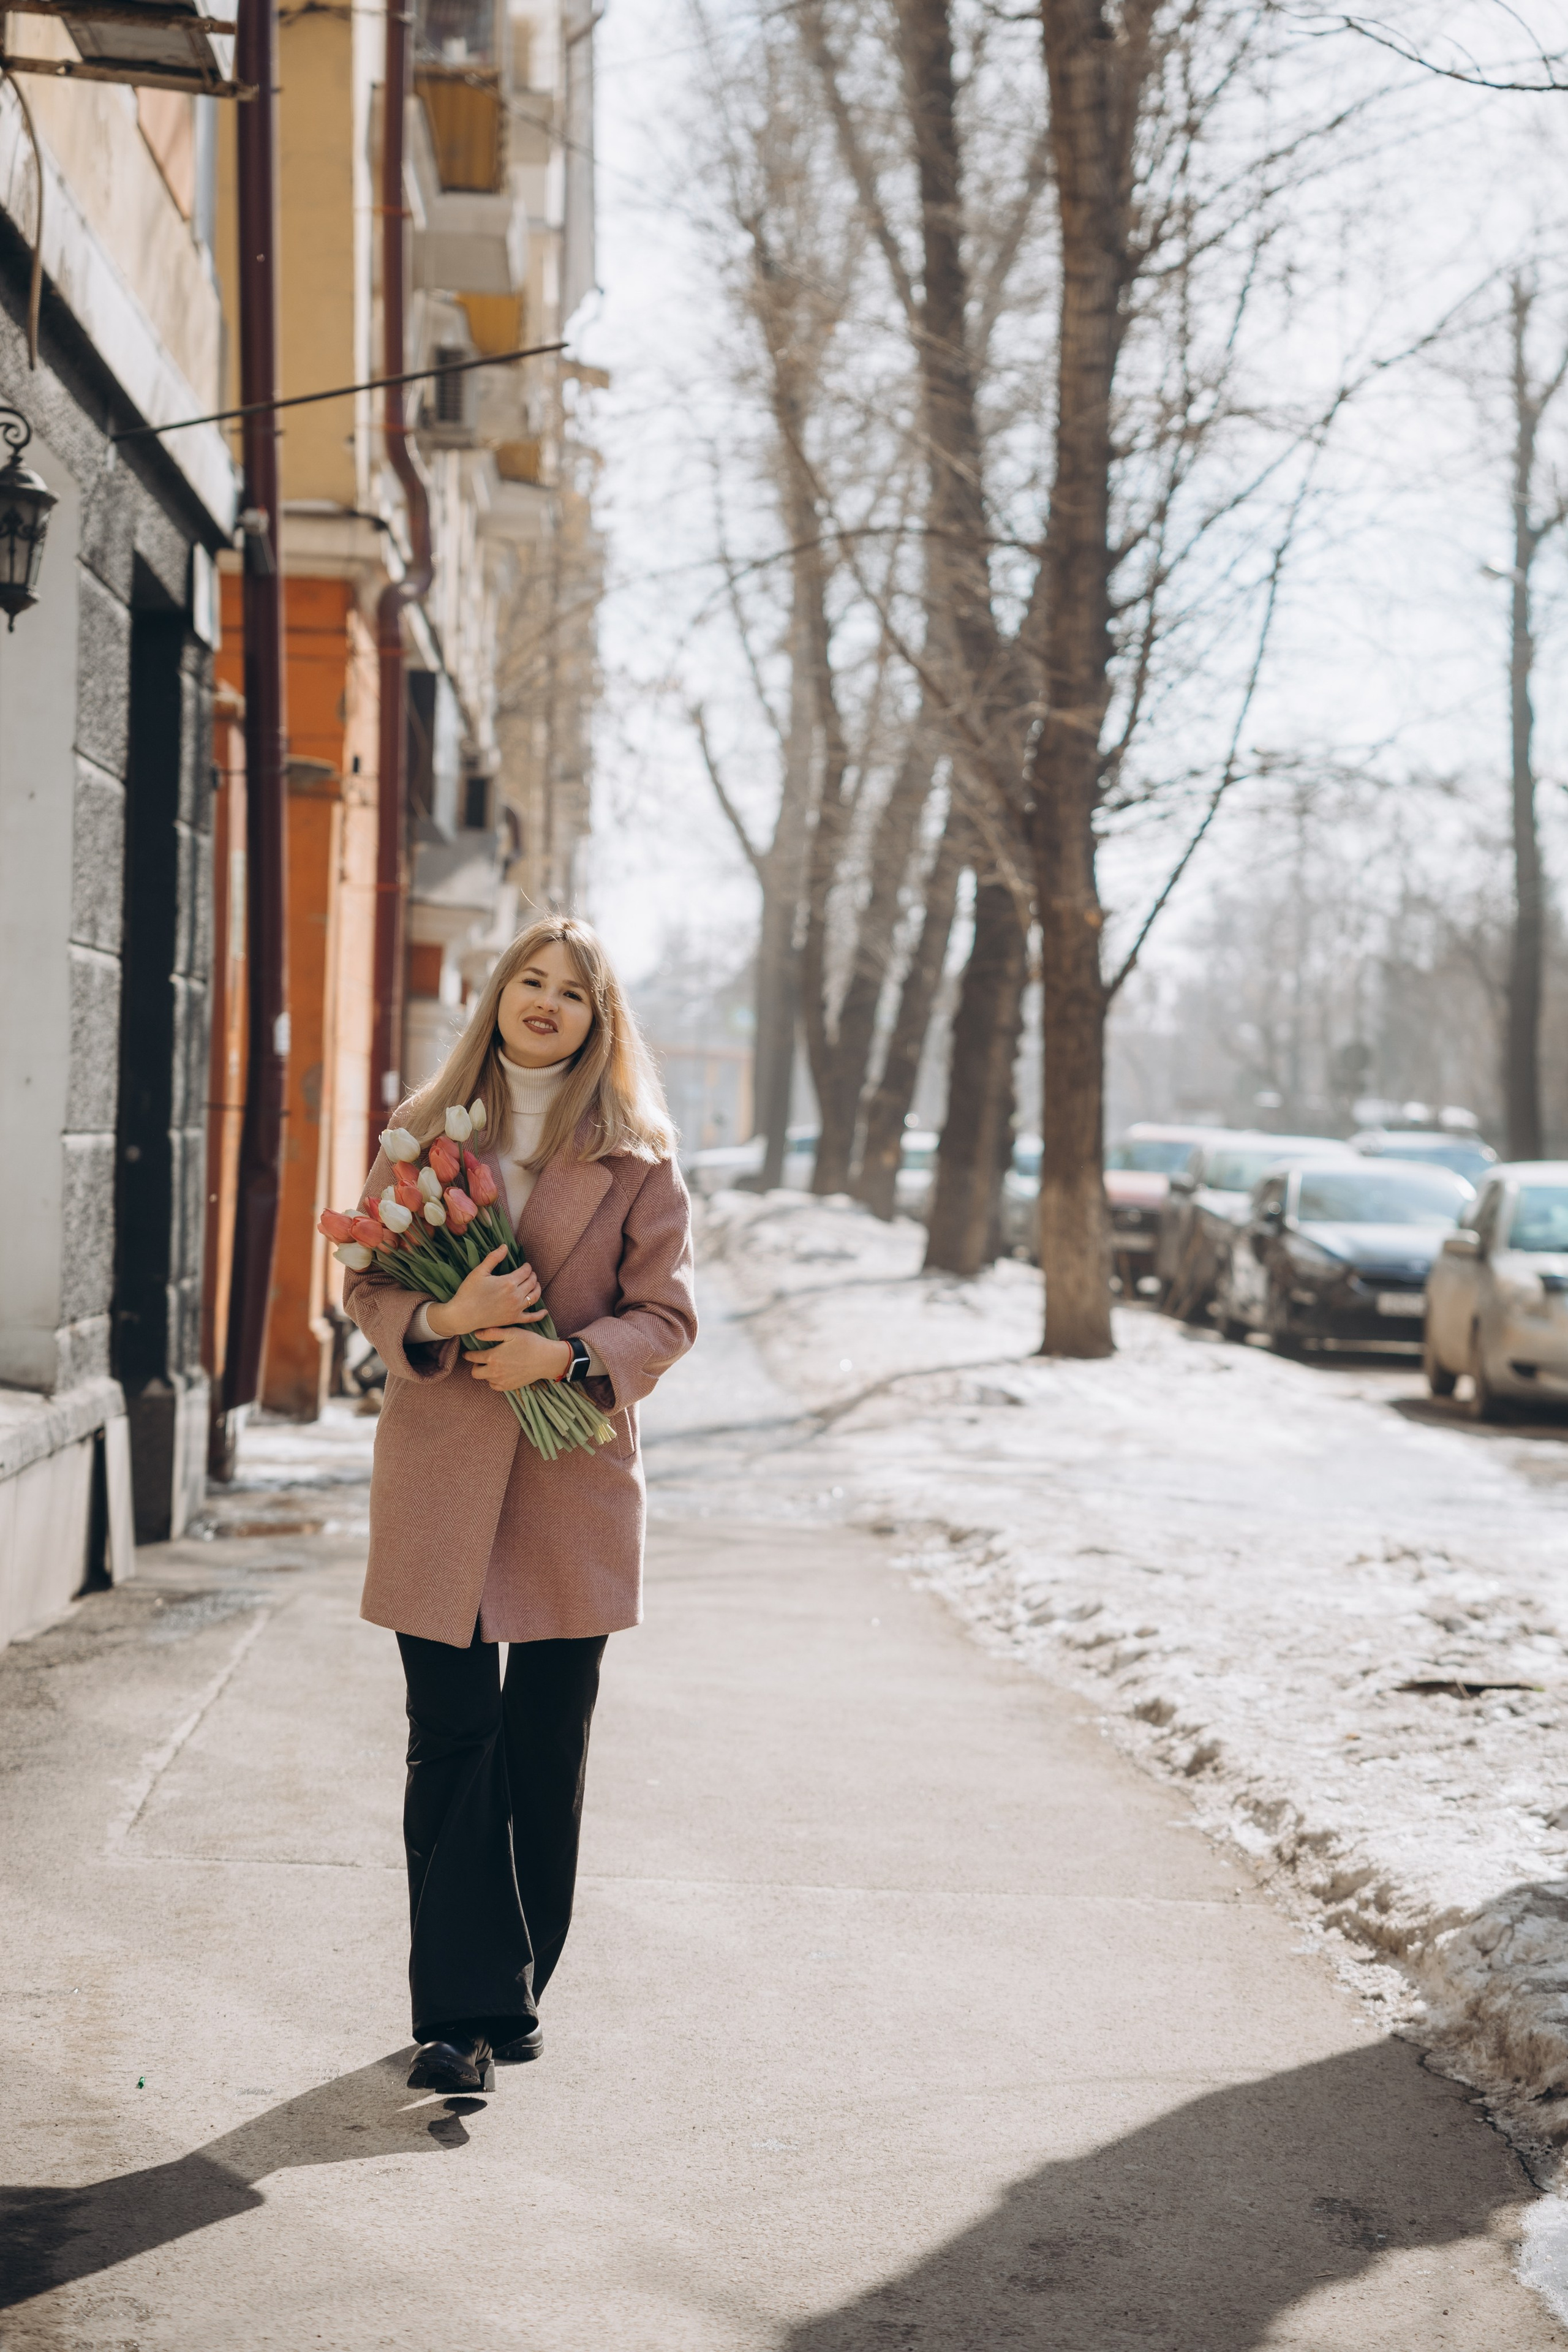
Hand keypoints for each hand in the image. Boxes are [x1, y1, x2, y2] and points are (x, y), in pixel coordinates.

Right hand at [427, 1246, 544, 1340]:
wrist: (463, 1315)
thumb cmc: (469, 1292)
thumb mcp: (479, 1271)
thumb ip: (494, 1258)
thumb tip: (505, 1246)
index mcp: (508, 1282)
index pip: (525, 1271)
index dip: (527, 1266)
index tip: (525, 1265)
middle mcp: (515, 1295)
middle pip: (532, 1282)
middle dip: (532, 1276)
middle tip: (529, 1273)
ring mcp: (516, 1309)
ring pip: (534, 1297)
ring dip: (537, 1288)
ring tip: (535, 1284)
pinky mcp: (513, 1319)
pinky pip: (531, 1318)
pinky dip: (539, 1315)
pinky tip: (544, 1311)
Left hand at [469, 1327, 572, 1390]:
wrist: (546, 1359)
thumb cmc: (530, 1343)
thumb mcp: (511, 1333)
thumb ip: (491, 1333)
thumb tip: (476, 1333)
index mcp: (493, 1357)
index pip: (472, 1357)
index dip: (468, 1354)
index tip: (468, 1353)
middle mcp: (494, 1371)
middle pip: (475, 1372)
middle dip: (475, 1365)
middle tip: (481, 1360)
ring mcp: (501, 1381)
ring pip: (485, 1379)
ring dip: (486, 1372)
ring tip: (494, 1364)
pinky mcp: (509, 1387)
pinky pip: (495, 1386)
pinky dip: (494, 1380)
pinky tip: (501, 1373)